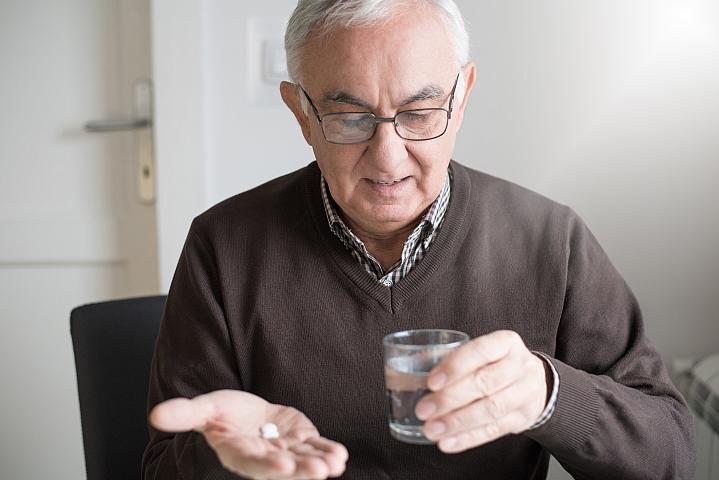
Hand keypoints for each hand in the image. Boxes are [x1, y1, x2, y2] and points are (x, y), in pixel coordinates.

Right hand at [150, 390, 347, 478]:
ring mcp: (284, 451)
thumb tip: (155, 415)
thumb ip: (185, 414)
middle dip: (301, 470)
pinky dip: (327, 451)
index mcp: (238, 452)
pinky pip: (315, 448)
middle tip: (320, 471)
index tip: (284, 466)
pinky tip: (340, 455)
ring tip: (336, 463)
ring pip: (303, 460)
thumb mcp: (204, 409)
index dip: (267, 465)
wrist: (244, 413)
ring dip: (319, 463)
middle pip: (283, 467)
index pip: (252, 461)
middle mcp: (263, 457)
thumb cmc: (222, 413)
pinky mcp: (300, 441)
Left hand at [415, 330, 549, 452]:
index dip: (455, 366)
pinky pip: (494, 430)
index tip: (431, 382)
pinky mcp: (523, 418)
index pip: (480, 350)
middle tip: (424, 409)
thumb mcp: (482, 353)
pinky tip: (447, 442)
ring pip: (490, 409)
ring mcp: (525, 393)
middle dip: (450, 398)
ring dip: (457, 422)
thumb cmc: (496, 364)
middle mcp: (520, 366)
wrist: (535, 382)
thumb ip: (452, 358)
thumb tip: (414, 368)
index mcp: (506, 342)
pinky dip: (468, 438)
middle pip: (485, 382)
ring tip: (432, 429)